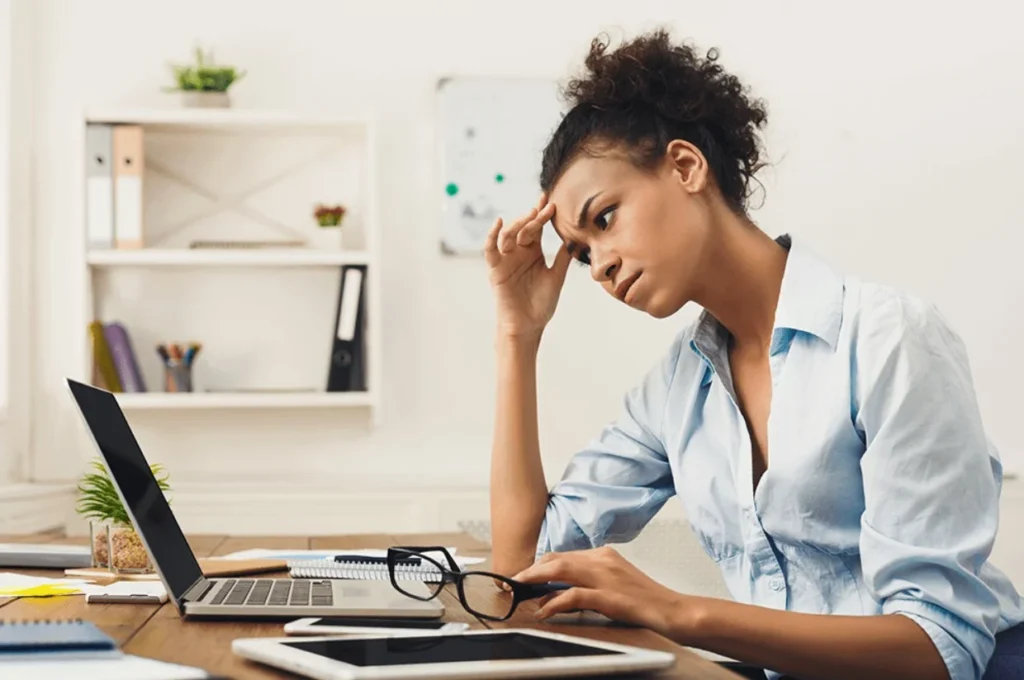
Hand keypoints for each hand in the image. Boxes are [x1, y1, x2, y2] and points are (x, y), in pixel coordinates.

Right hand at [485, 193, 571, 339]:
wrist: (528, 326)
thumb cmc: (541, 305)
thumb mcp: (556, 278)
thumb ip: (562, 258)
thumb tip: (576, 239)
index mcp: (533, 252)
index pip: (537, 228)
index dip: (542, 214)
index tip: (551, 202)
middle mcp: (518, 252)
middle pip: (524, 228)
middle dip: (533, 217)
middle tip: (544, 208)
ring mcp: (506, 259)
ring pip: (508, 234)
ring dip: (518, 223)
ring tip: (530, 216)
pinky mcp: (495, 269)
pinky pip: (490, 249)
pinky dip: (492, 235)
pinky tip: (499, 222)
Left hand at [512, 546, 688, 635]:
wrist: (676, 612)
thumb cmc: (647, 603)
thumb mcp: (615, 586)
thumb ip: (589, 585)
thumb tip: (556, 595)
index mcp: (604, 555)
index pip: (563, 555)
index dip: (539, 565)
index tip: (523, 576)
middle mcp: (603, 560)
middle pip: (557, 559)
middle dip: (531, 570)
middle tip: (511, 582)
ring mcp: (606, 577)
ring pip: (560, 569)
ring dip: (535, 579)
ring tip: (518, 590)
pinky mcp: (610, 596)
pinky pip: (574, 595)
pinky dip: (554, 602)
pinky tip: (543, 610)